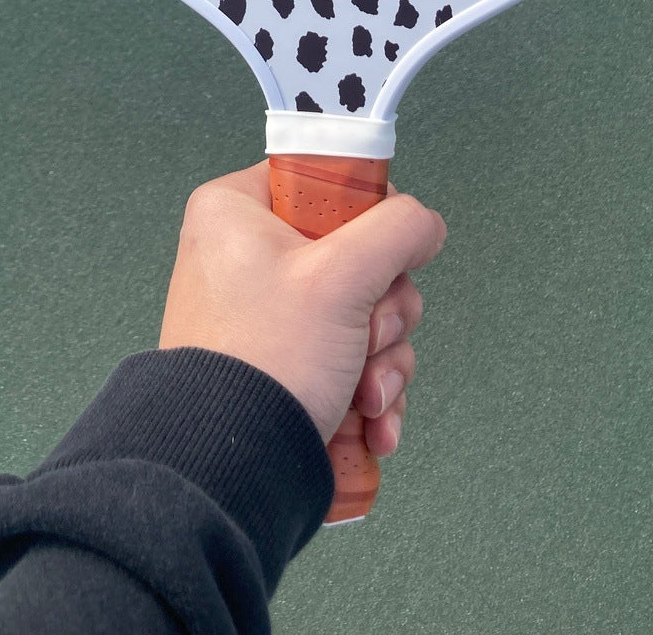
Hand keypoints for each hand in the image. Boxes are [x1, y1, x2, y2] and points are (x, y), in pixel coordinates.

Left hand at [159, 160, 446, 453]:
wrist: (228, 472)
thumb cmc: (260, 365)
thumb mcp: (341, 276)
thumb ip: (397, 229)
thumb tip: (423, 224)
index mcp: (236, 212)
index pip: (325, 180)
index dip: (367, 216)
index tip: (379, 253)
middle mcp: (245, 257)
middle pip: (356, 253)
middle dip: (382, 310)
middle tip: (367, 334)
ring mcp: (264, 314)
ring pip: (361, 310)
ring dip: (382, 358)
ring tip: (366, 393)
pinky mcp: (281, 362)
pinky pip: (347, 356)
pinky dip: (368, 389)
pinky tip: (370, 419)